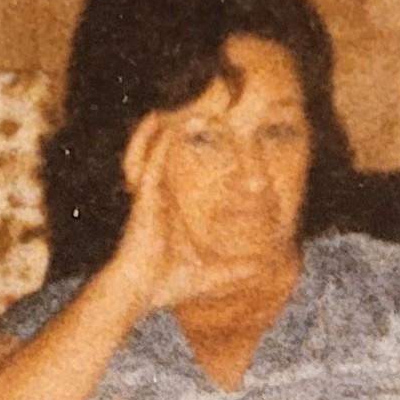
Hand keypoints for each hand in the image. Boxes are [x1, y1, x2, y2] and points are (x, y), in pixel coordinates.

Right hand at [105, 115, 262, 314]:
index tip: (210, 136)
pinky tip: (173, 122)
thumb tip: (260, 269)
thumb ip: (233, 270)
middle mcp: (159, 197)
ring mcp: (151, 194)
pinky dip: (161, 140)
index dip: (188, 158)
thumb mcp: (209, 276)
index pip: (178, 174)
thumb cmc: (165, 285)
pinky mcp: (146, 195)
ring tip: (191, 107)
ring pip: (157, 150)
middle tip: (203, 110)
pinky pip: (154, 160)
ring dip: (170, 127)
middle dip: (179, 131)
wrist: (139, 292)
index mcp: (170, 210)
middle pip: (166, 154)